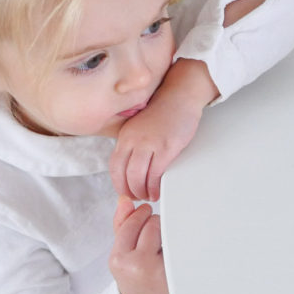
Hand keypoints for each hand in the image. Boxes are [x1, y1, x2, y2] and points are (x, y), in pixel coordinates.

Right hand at [108, 196, 171, 293]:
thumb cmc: (133, 278)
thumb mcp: (120, 253)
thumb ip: (121, 225)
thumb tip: (125, 199)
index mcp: (119, 259)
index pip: (134, 222)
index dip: (141, 215)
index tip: (146, 213)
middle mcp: (139, 265)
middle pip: (154, 223)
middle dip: (155, 225)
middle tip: (154, 239)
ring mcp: (161, 271)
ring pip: (170, 232)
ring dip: (169, 234)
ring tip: (163, 249)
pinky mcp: (179, 275)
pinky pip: (182, 246)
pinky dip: (179, 246)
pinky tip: (174, 258)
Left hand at [109, 58, 217, 200]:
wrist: (180, 96)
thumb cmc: (164, 111)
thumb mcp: (140, 126)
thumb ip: (133, 142)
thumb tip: (132, 164)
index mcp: (125, 135)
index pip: (114, 165)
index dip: (118, 183)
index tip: (125, 191)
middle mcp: (133, 140)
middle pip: (123, 174)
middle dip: (129, 191)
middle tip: (137, 198)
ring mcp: (149, 143)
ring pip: (137, 177)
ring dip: (142, 192)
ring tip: (149, 196)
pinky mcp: (166, 147)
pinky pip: (155, 174)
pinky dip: (154, 187)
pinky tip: (158, 190)